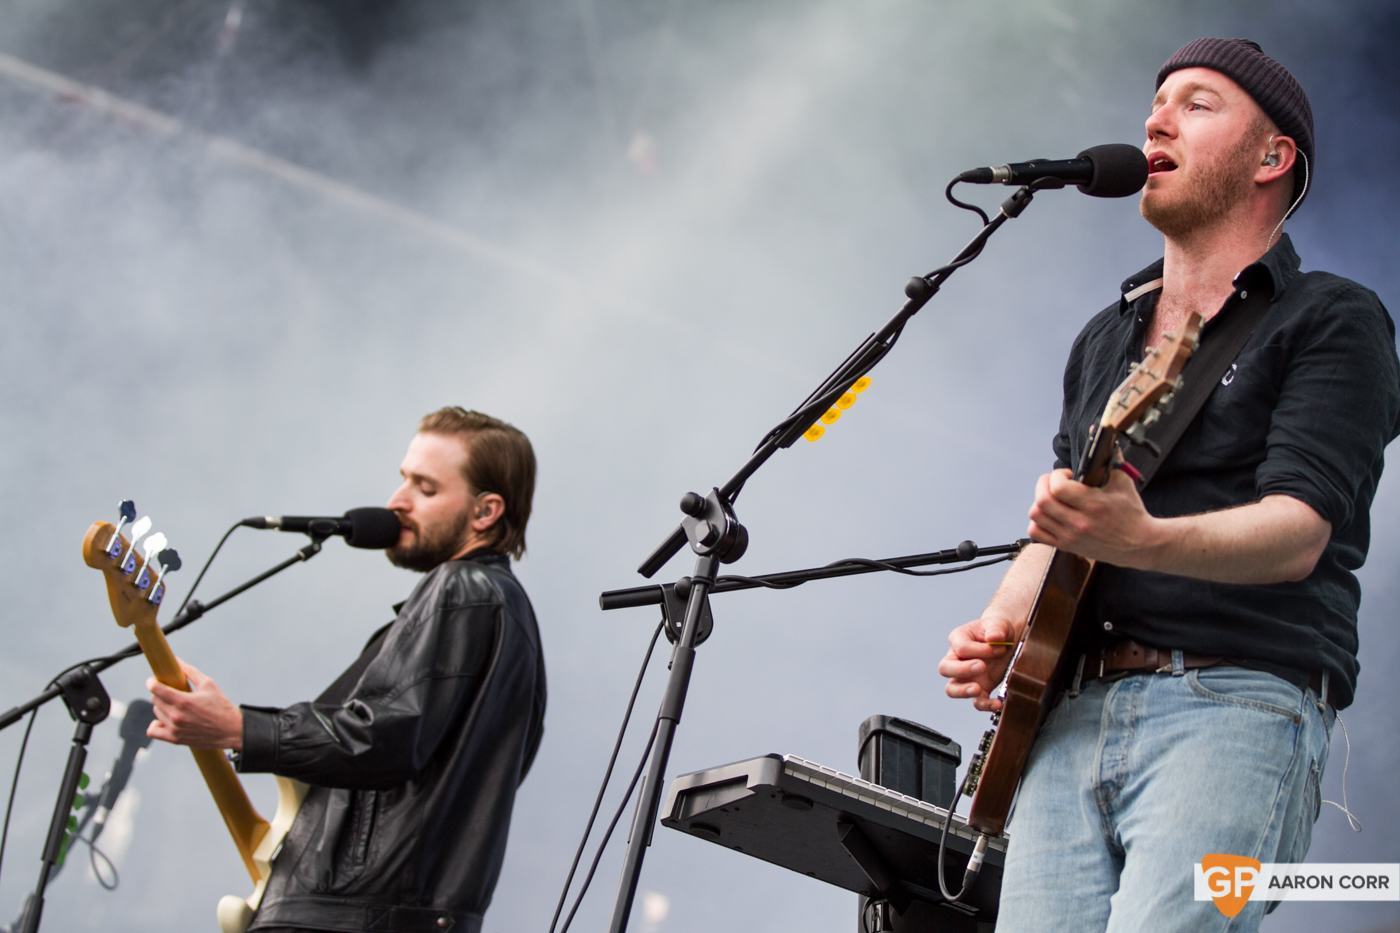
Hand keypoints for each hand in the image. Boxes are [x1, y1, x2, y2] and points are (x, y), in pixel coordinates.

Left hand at [147, 659, 242, 750]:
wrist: (231, 730)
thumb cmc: (222, 706)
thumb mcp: (208, 685)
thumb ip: (190, 671)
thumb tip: (176, 660)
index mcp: (183, 701)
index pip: (155, 689)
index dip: (152, 682)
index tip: (154, 680)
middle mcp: (176, 716)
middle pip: (155, 699)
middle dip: (160, 693)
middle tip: (170, 691)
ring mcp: (174, 729)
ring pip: (156, 712)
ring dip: (162, 706)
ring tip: (175, 705)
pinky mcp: (175, 739)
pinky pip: (153, 731)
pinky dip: (156, 724)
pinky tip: (166, 719)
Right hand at [939, 616, 1018, 711]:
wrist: (1008, 639)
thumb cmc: (998, 629)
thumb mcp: (998, 623)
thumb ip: (996, 628)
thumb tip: (994, 637)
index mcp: (959, 639)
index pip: (961, 648)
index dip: (980, 650)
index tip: (1000, 647)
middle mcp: (957, 659)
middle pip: (945, 668)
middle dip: (961, 670)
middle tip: (982, 666)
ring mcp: (966, 676)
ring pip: (952, 689)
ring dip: (963, 691)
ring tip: (979, 690)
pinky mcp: (979, 688)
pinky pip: (976, 701)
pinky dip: (985, 705)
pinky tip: (998, 703)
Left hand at [1027, 466, 1157, 566]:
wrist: (1140, 544)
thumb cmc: (1131, 513)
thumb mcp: (1124, 483)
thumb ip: (1113, 460)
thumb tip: (1106, 440)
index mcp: (1093, 505)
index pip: (1058, 487)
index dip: (1058, 475)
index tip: (1067, 474)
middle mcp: (1079, 522)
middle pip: (1042, 501)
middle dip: (1044, 484)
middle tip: (1054, 482)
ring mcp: (1071, 536)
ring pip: (1036, 516)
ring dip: (1040, 502)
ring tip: (1053, 498)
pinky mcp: (1067, 546)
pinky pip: (1037, 533)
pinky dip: (1038, 521)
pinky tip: (1051, 514)